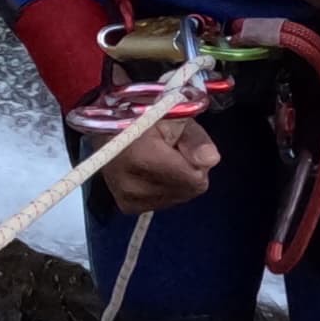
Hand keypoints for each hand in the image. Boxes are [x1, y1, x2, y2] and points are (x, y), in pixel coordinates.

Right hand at [95, 108, 219, 210]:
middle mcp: (131, 185)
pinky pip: (164, 202)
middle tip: (170, 148)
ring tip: (159, 157)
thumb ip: (195, 138)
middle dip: (187, 169)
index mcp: (141, 159)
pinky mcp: (127, 206)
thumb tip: (210, 160)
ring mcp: (127, 199)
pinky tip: (153, 171)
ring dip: (176, 179)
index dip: (194, 158)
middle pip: (187, 190)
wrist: (109, 125)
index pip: (193, 180)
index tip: (180, 142)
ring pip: (178, 197)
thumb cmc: (142, 114)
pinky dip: (165, 187)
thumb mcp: (173, 115)